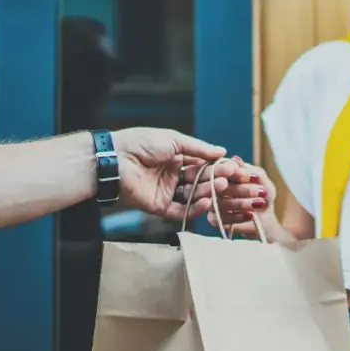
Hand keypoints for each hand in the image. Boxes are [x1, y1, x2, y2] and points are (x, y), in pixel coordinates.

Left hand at [112, 128, 243, 220]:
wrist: (116, 159)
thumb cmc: (141, 143)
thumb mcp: (173, 140)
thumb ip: (198, 148)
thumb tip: (221, 150)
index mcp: (176, 158)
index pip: (202, 165)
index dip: (217, 167)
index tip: (233, 167)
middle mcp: (173, 176)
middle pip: (200, 181)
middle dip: (215, 179)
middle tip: (231, 178)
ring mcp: (167, 192)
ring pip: (193, 196)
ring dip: (208, 192)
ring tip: (221, 187)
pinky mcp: (160, 207)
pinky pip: (181, 211)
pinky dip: (195, 208)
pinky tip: (206, 202)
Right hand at [206, 157, 275, 238]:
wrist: (264, 217)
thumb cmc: (263, 195)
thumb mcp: (264, 182)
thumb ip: (253, 172)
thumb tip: (236, 161)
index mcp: (225, 172)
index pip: (223, 169)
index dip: (236, 173)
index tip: (251, 177)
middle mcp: (214, 185)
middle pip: (220, 186)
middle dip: (241, 189)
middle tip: (260, 192)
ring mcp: (211, 201)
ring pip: (220, 203)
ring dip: (241, 203)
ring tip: (259, 203)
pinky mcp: (213, 218)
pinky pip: (220, 218)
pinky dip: (237, 216)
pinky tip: (250, 215)